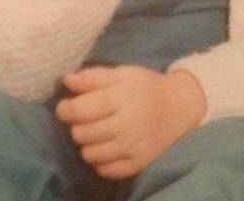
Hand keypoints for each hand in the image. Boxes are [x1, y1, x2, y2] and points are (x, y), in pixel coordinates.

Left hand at [54, 65, 206, 179]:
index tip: (64, 107)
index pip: (82, 110)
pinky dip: (99, 160)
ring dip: (86, 143)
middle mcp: (127, 125)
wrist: (178, 108)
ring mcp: (133, 147)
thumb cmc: (145, 86)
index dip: (66, 110)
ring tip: (94, 132)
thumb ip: (93, 77)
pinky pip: (105, 170)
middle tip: (83, 118)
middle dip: (75, 126)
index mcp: (121, 97)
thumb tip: (66, 81)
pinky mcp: (138, 164)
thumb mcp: (122, 73)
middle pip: (83, 133)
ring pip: (90, 154)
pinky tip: (104, 146)